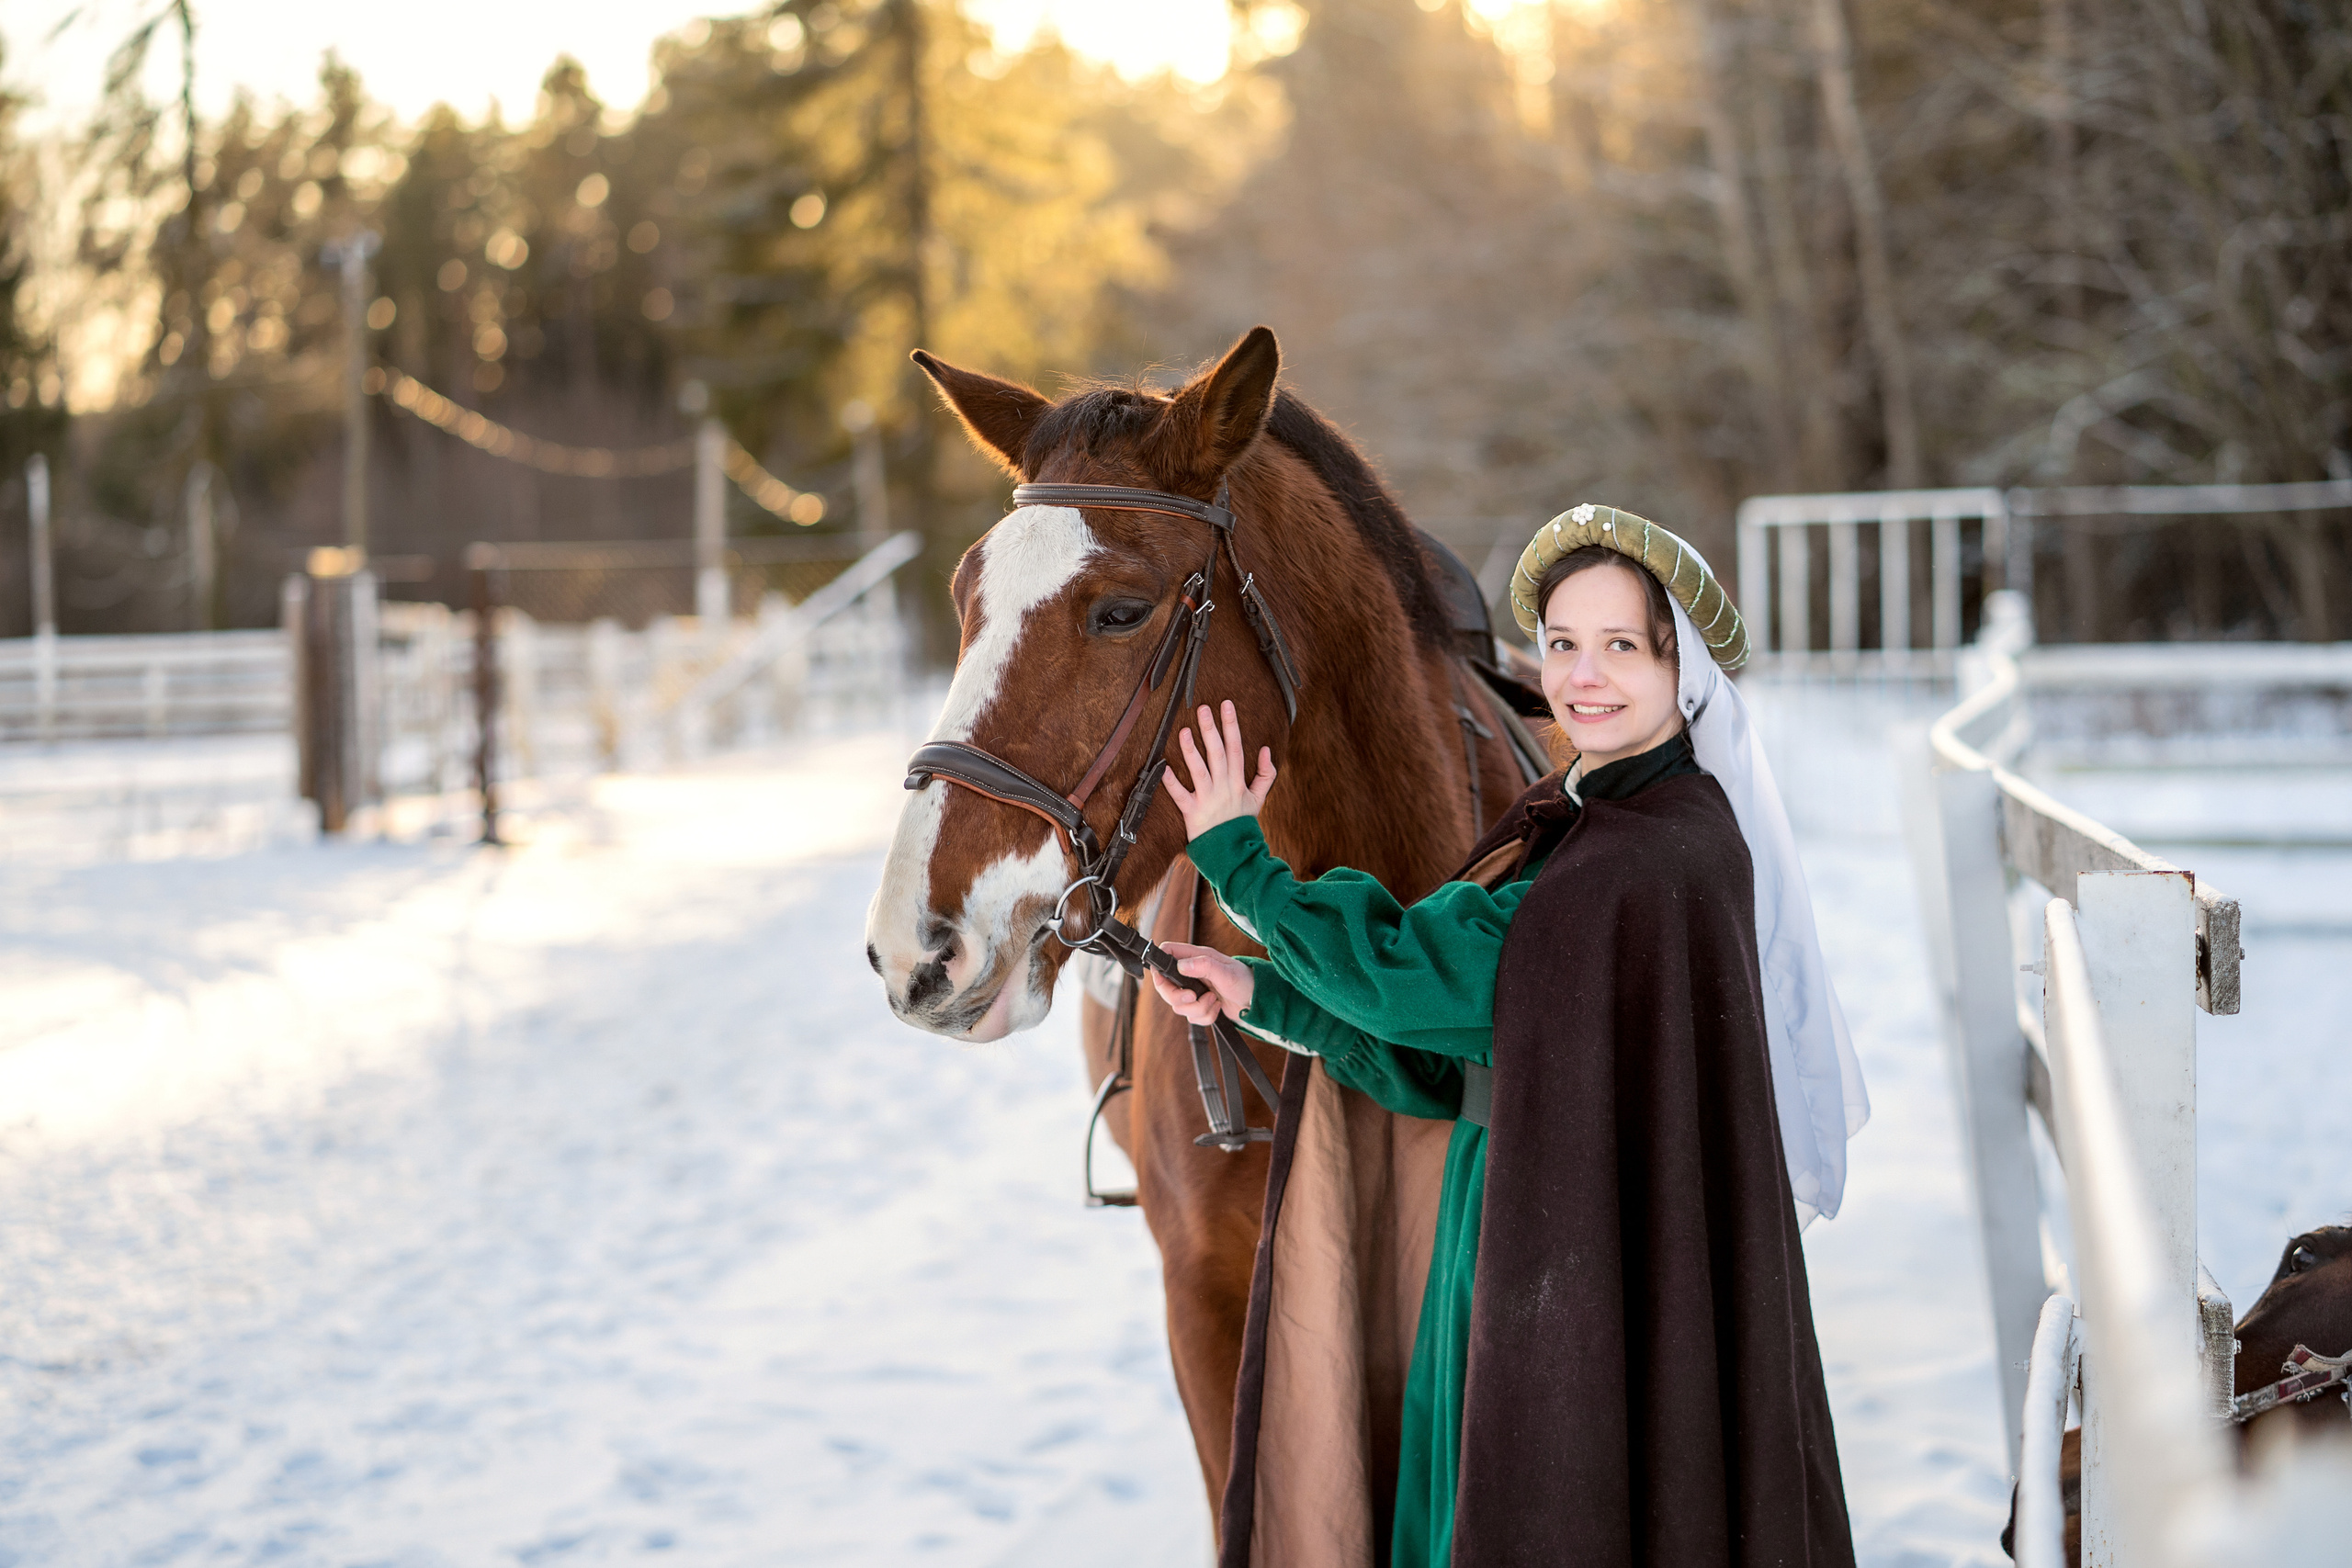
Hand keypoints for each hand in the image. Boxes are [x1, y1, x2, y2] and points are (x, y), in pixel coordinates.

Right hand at [1148, 940, 1254, 1026]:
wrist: (1258, 1001)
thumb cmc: (1245, 980)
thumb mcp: (1226, 971)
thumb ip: (1203, 966)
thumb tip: (1181, 965)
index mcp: (1195, 958)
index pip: (1166, 955)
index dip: (1160, 968)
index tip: (1163, 980)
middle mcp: (1191, 974)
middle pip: (1165, 987)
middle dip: (1178, 997)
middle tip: (1193, 997)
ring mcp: (1194, 991)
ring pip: (1179, 1006)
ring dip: (1198, 1008)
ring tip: (1214, 1000)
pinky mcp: (1200, 1006)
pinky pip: (1192, 1017)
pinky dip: (1206, 1016)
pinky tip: (1218, 1008)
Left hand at [1161, 700, 1276, 839]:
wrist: (1233, 853)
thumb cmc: (1242, 823)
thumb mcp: (1259, 798)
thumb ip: (1266, 774)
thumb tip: (1266, 750)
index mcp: (1238, 781)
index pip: (1236, 747)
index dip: (1231, 725)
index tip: (1226, 705)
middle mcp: (1223, 787)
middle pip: (1218, 754)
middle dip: (1211, 729)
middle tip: (1202, 708)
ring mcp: (1208, 800)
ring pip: (1199, 770)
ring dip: (1191, 750)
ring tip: (1183, 730)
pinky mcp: (1193, 813)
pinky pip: (1181, 795)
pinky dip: (1171, 783)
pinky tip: (1163, 767)